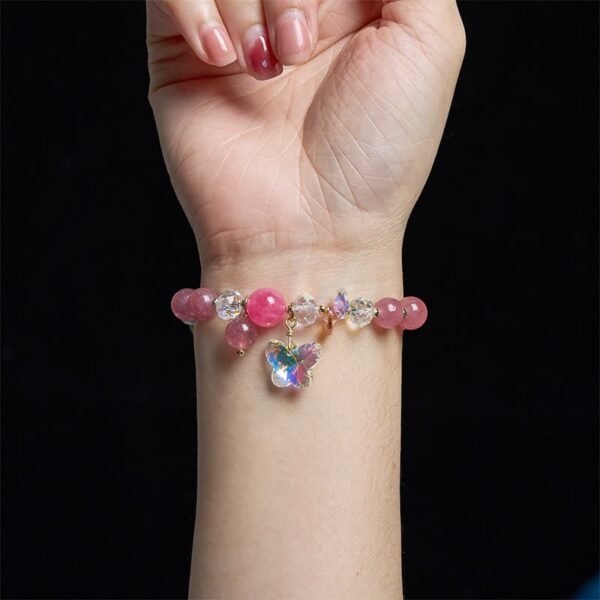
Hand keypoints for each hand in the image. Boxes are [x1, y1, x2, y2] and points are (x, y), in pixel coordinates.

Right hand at [147, 0, 464, 279]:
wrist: (313, 232)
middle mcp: (290, 9)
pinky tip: (224, 60)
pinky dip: (195, 9)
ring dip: (251, 3)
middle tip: (298, 49)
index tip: (324, 25)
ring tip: (270, 69)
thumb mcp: (428, 40)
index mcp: (351, 2)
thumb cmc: (377, 152)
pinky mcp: (182, 56)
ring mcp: (235, 30)